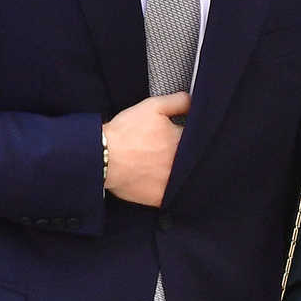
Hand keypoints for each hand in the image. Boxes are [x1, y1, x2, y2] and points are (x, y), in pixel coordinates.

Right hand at [104, 92, 189, 206]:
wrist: (102, 157)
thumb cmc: (125, 133)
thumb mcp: (152, 107)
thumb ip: (178, 102)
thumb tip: (194, 101)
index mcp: (182, 141)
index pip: (198, 138)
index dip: (190, 136)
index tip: (180, 135)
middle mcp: (181, 163)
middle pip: (193, 159)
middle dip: (186, 154)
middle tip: (167, 150)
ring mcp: (172, 183)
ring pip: (185, 178)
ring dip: (180, 172)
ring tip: (161, 165)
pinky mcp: (161, 198)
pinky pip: (173, 196)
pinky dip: (170, 189)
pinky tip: (159, 181)